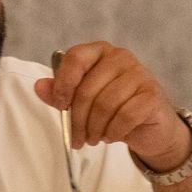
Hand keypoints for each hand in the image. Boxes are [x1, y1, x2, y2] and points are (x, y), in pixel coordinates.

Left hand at [36, 42, 191, 173]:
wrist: (151, 128)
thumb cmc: (115, 110)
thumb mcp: (84, 102)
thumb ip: (62, 93)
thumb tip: (39, 86)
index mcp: (100, 52)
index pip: (75, 57)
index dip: (63, 83)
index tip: (60, 106)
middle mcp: (121, 57)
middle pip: (88, 88)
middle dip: (78, 119)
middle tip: (77, 138)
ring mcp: (140, 74)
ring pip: (105, 104)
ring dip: (95, 129)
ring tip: (93, 138)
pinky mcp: (152, 95)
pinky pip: (125, 116)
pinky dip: (114, 131)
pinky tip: (112, 136)